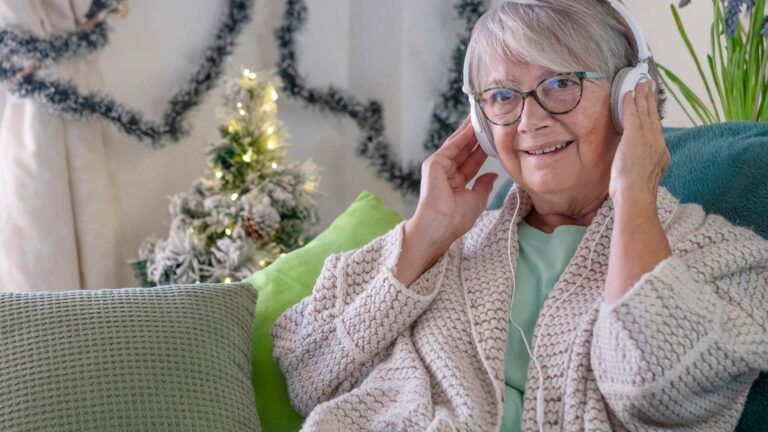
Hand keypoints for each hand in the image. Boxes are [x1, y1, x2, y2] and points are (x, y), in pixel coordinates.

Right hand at [411, 116, 498, 248]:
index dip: (483, 148)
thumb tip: (492, 176)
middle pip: (464, 148)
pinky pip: (452, 145)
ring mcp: (439, 166)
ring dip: (470, 130)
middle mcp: (447, 171)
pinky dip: (463, 135)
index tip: (495, 136)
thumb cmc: (455, 219)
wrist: (440, 227)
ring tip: (483, 114)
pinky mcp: (434, 163)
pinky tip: (474, 124)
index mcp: (456, 181)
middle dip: (476, 134)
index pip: (472, 160)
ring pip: (458, 143)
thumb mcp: (477, 199)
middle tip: (489, 118)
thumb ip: (483, 185)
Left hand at [609, 80, 670, 204]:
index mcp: (660, 153)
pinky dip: (630, 103)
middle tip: (649, 86)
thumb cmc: (636, 192)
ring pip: (645, 111)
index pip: (655, 129)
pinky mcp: (635, 135)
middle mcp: (657, 142)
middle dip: (650, 100)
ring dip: (642, 96)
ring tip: (641, 84)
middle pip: (653, 116)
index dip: (653, 116)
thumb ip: (644, 168)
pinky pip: (632, 114)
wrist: (637, 194)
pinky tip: (628, 93)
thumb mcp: (645, 177)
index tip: (652, 106)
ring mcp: (647, 137)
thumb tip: (640, 167)